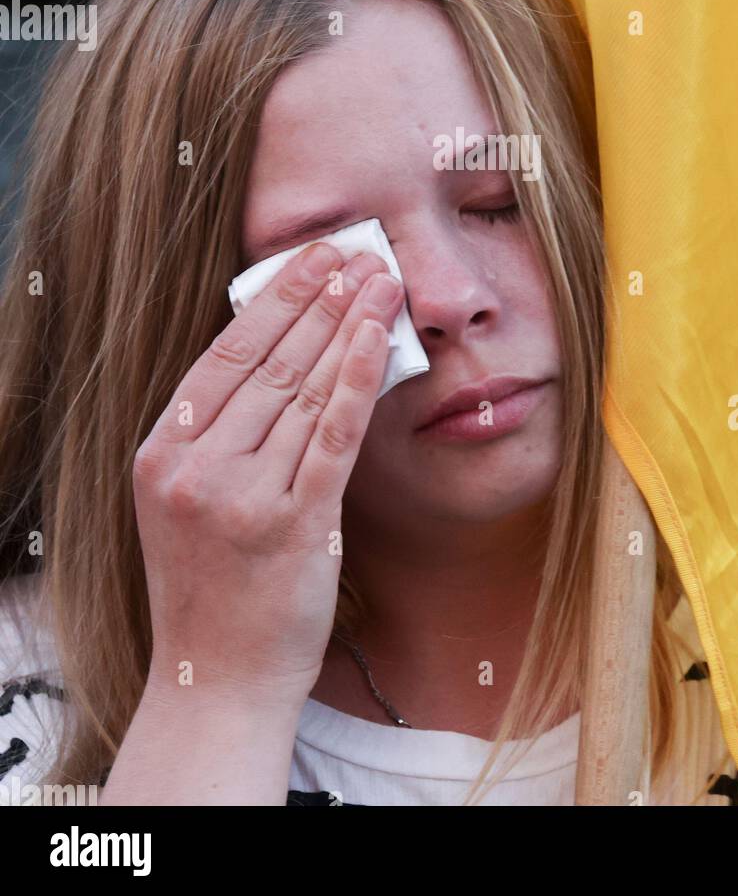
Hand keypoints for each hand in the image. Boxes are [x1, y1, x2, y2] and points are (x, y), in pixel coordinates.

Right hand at [131, 240, 404, 710]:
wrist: (217, 679)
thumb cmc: (213, 585)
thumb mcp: (188, 499)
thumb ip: (221, 433)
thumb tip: (287, 351)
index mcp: (161, 453)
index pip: (224, 356)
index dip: (274, 300)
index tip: (311, 259)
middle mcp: (194, 468)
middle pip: (269, 363)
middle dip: (320, 299)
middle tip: (358, 252)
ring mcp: (241, 496)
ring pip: (305, 390)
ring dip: (348, 325)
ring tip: (381, 281)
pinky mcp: (293, 524)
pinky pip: (333, 434)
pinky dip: (358, 377)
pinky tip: (379, 334)